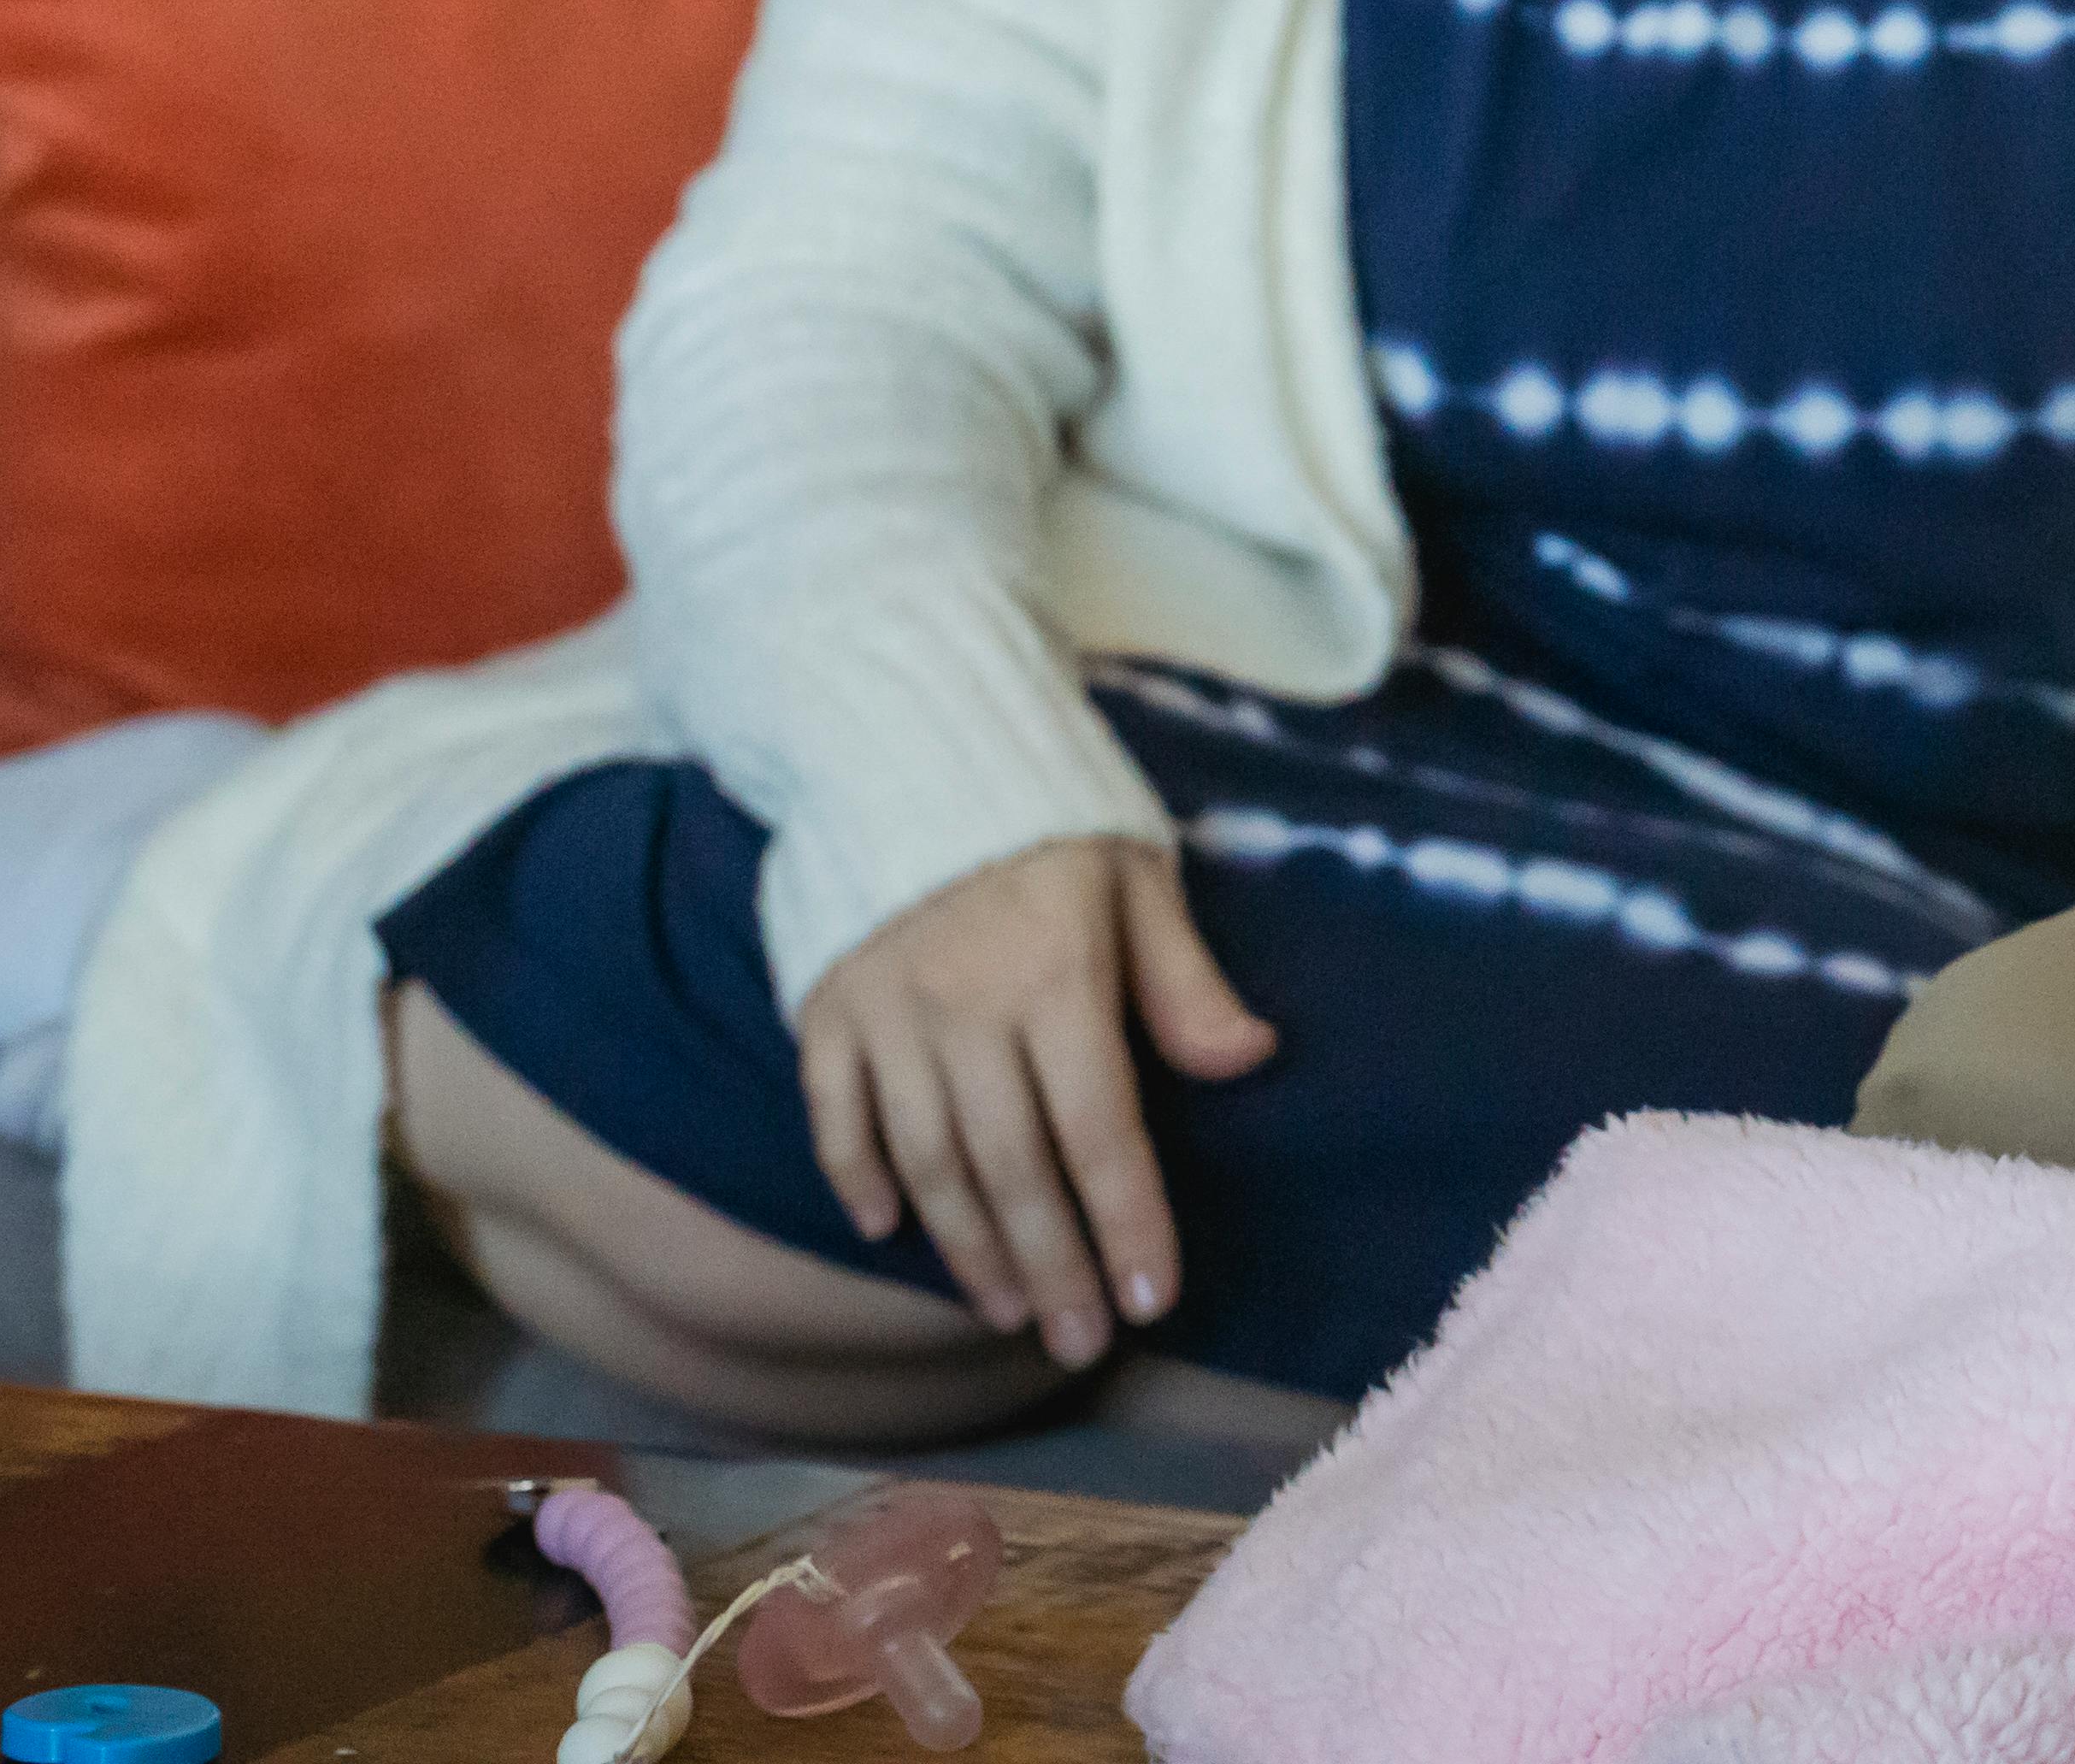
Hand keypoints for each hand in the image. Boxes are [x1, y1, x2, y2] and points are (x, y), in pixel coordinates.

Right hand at [798, 834, 1279, 1366]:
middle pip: (1013, 1169)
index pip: (1100, 1132)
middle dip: (1053, 1266)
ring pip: (926, 1160)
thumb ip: (1184, 980)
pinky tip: (888, 1231)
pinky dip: (857, 1178)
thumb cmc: (1047, 812)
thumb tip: (1250, 1060)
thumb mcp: (1137, 875)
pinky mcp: (823, 1006)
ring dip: (968, 1247)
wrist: (903, 732)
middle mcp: (965, 1010)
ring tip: (1009, 1311)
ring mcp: (885, 1013)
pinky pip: (834, 1114)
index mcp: (1057, 979)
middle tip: (1080, 1341)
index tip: (1151, 1301)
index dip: (1128, 1222)